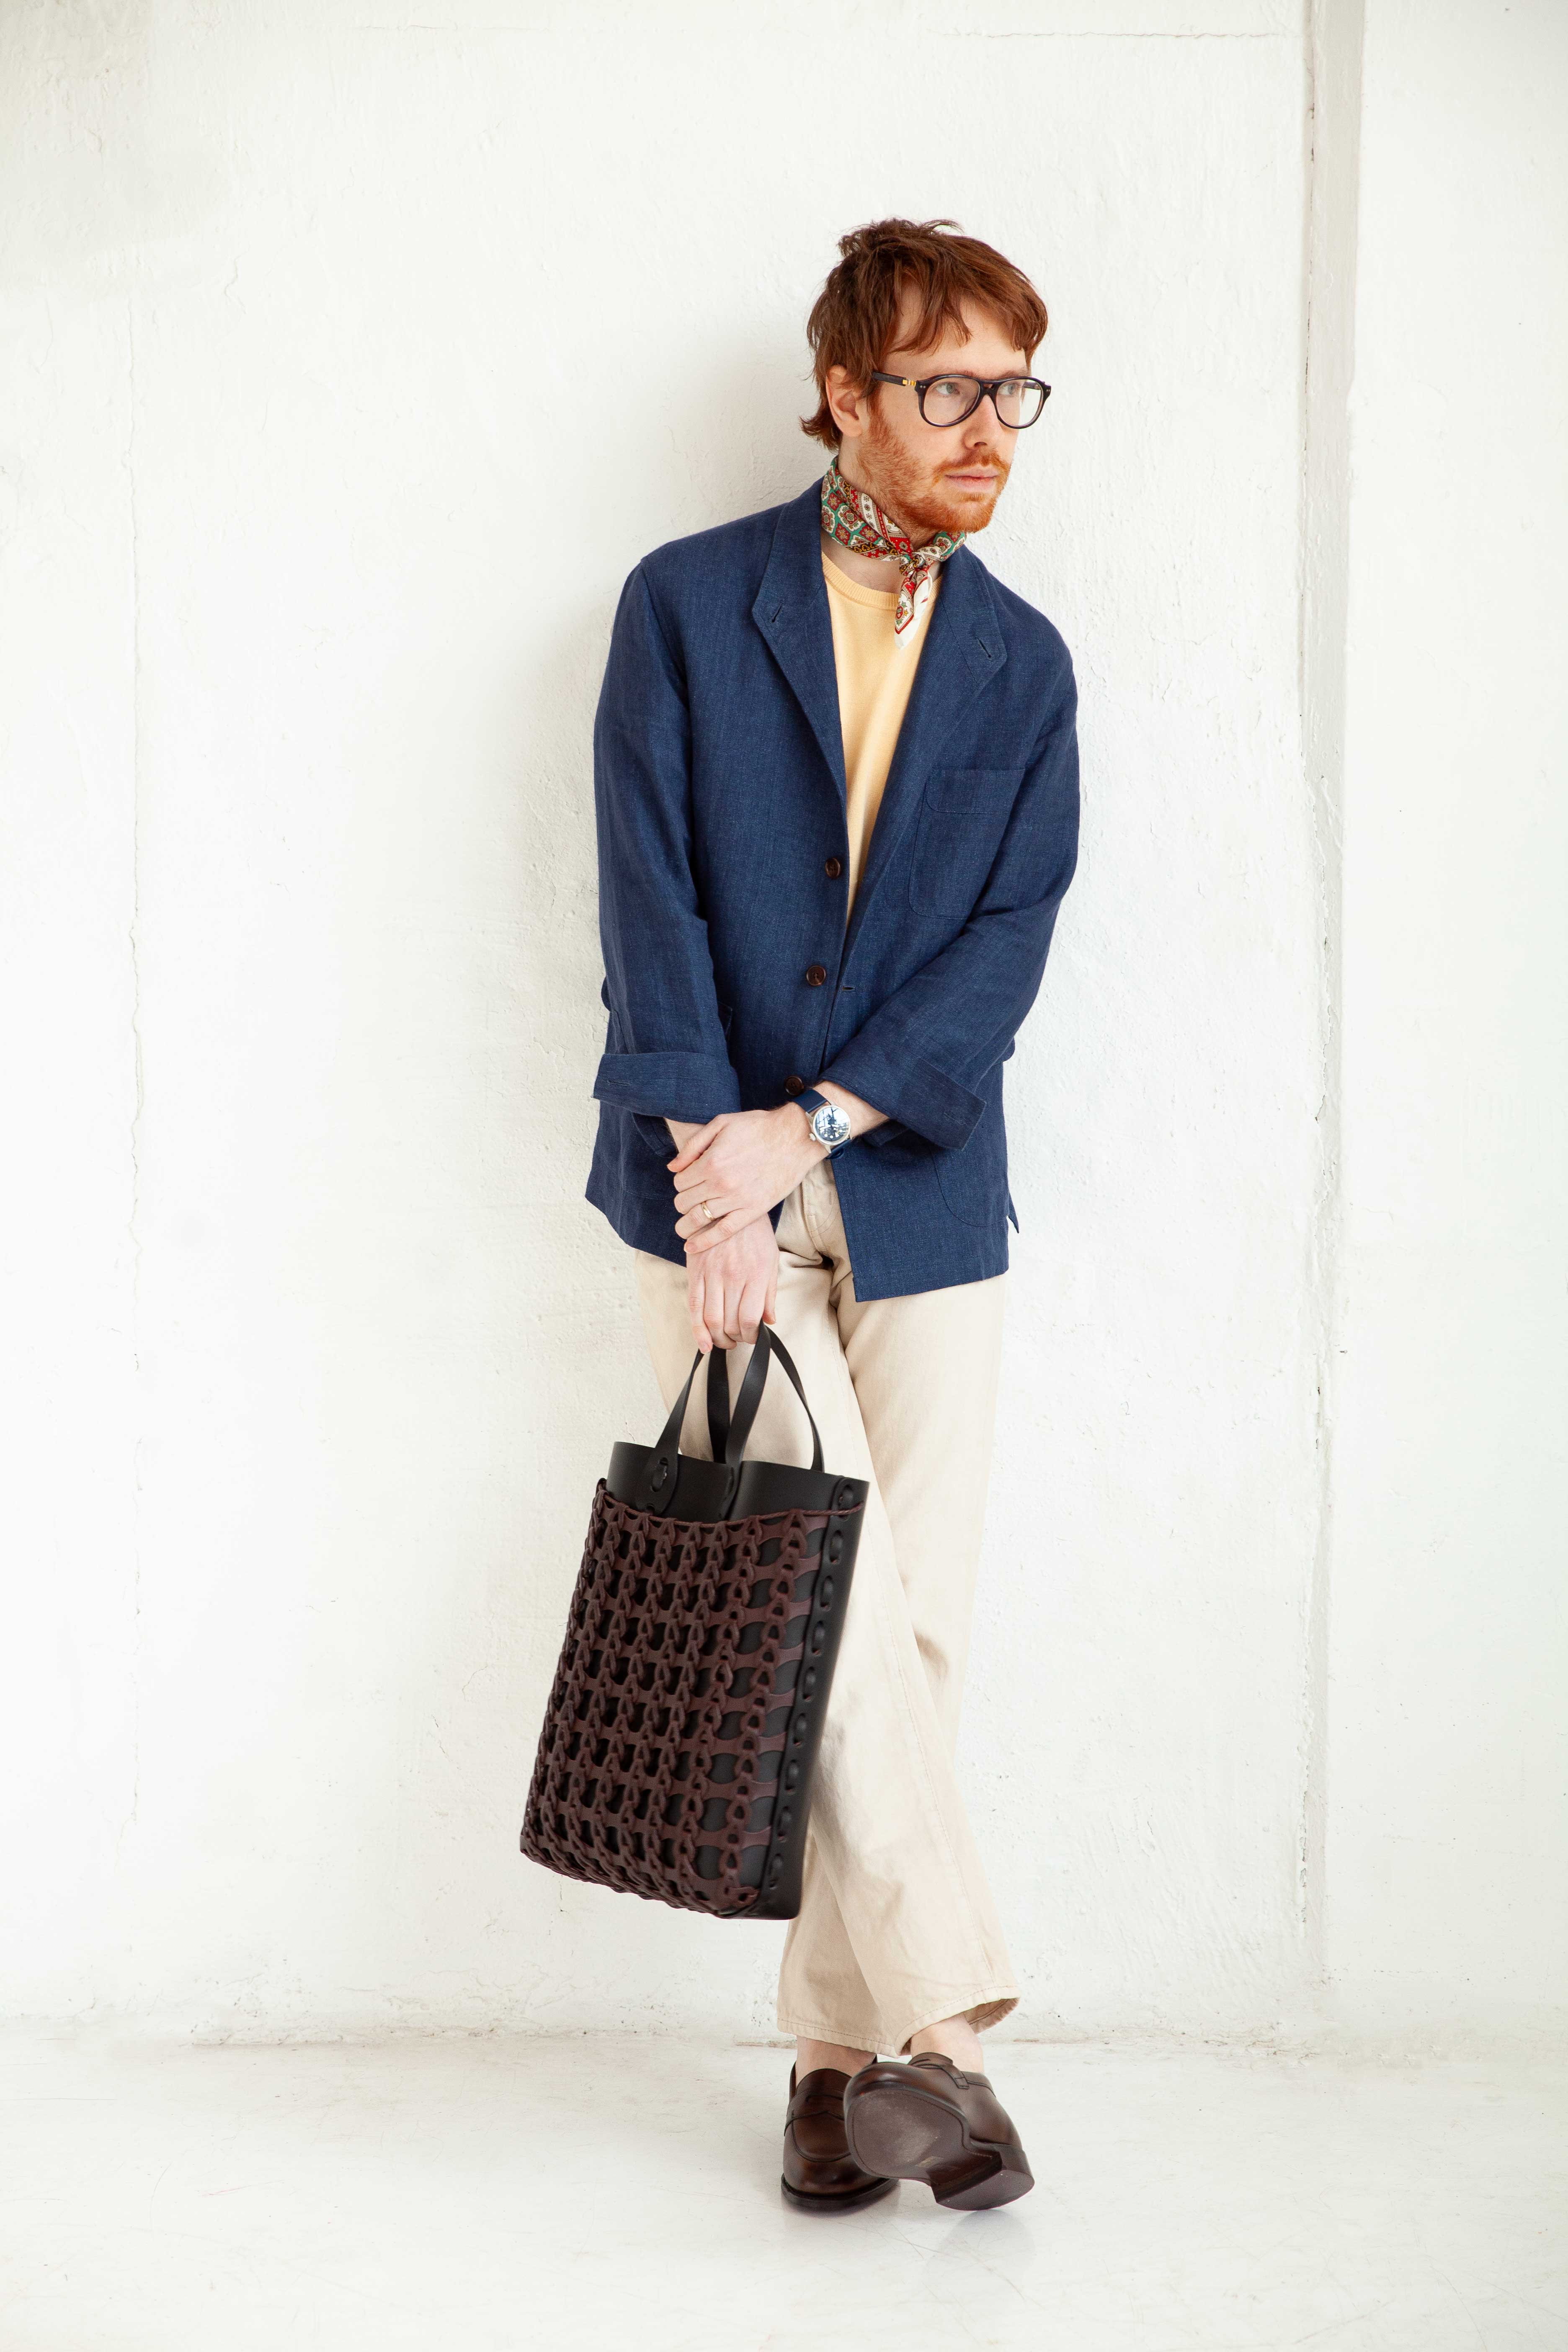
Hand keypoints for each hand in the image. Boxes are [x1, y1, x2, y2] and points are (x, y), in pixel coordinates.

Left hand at [669, 1106, 821, 1252]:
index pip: (679, 1182)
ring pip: (698, 1219)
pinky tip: (691, 1247)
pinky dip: (704, 1242)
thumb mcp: (721, 1123)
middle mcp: (720, 1183)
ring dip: (686, 1224)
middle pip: (684, 1202)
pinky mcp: (752, 1211)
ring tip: (683, 1227)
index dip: (680, 1182)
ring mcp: (737, 1199)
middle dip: (682, 1201)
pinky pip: (723, 1232)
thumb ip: (693, 1145)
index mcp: (710, 1161)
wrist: (794, 1138)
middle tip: (690, 1199)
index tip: (688, 1181)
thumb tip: (672, 1168)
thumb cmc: (758, 1127)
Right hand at [685, 1216, 778, 1352]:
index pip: (750, 1318)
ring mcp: (712, 1275)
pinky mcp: (695, 1272)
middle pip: (730, 1322)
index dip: (751, 1335)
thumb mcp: (770, 1259)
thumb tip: (770, 1320)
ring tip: (723, 1341)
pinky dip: (697, 1329)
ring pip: (711, 1318)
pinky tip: (703, 1342)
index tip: (753, 1337)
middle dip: (735, 1339)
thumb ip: (769, 1292)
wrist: (727, 1205)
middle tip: (738, 1340)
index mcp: (755, 1274)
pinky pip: (694, 1306)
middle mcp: (733, 1276)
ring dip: (717, 1338)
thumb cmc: (753, 1234)